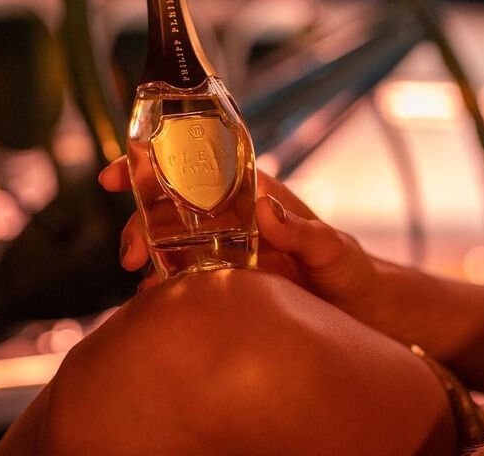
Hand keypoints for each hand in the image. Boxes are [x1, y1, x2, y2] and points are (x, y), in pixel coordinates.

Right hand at [98, 157, 376, 311]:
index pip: (198, 169)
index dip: (152, 165)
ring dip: (148, 260)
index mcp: (255, 196)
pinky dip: (164, 292)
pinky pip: (185, 284)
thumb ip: (303, 231)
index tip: (116, 174)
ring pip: (170, 247)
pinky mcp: (225, 288)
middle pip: (171, 211)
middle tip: (131, 256)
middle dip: (140, 225)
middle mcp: (234, 221)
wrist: (367, 317)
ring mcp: (226, 255)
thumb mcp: (334, 250)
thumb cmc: (355, 273)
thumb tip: (264, 208)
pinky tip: (155, 307)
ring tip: (141, 287)